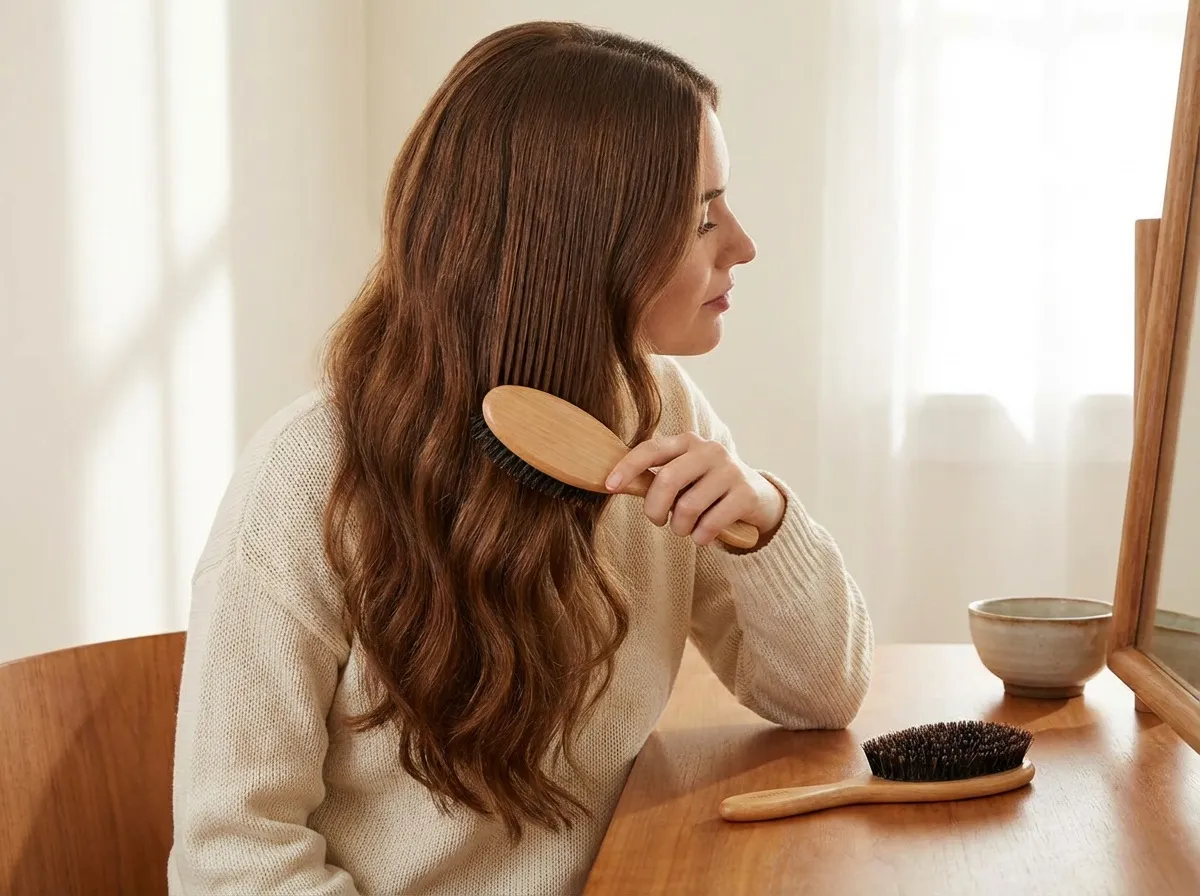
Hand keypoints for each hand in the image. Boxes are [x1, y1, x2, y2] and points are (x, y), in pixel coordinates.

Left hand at [605, 432, 785, 547]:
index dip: (627, 467)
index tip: (609, 486)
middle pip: (667, 480)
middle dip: (655, 508)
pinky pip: (711, 523)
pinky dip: (701, 537)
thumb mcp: (683, 477)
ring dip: (680, 528)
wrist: (757, 497)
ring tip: (686, 528)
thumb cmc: (706, 489)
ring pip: (688, 507)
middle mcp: (709, 450)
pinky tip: (703, 536)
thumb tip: (614, 483)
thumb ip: (656, 478)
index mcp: (687, 442)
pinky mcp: (746, 494)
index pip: (651, 449)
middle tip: (658, 520)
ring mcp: (730, 470)